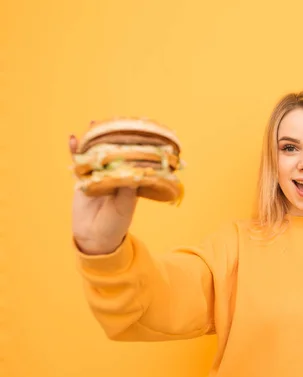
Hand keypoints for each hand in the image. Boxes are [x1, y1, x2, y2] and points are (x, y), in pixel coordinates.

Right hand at [69, 135, 137, 254]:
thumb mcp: (124, 208)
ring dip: (95, 140)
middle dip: (114, 137)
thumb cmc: (116, 224)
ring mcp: (99, 176)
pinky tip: (73, 140)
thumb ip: (127, 190)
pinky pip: (79, 164)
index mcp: (131, 181)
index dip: (134, 145)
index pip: (134, 159)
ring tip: (94, 123)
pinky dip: (76, 152)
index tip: (136, 131)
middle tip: (114, 121)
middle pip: (115, 152)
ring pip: (97, 155)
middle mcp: (116, 176)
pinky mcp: (83, 180)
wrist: (95, 237)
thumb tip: (132, 172)